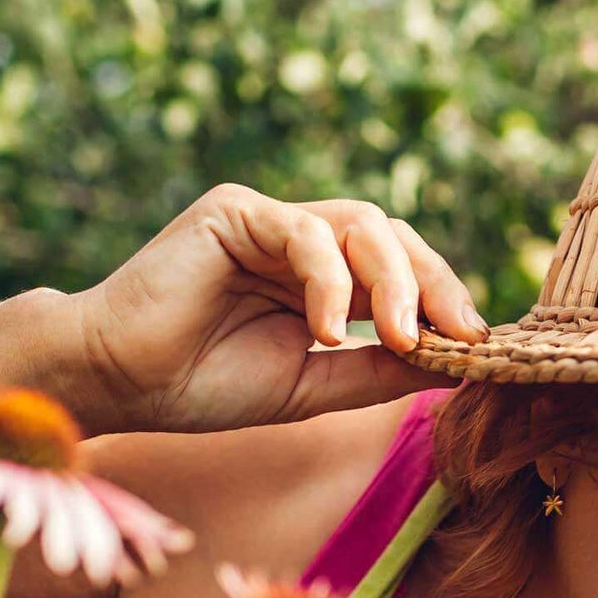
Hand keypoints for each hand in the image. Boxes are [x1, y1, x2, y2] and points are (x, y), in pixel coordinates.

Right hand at [68, 183, 487, 433]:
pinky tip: (327, 332)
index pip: (400, 268)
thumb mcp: (313, 386)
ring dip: (393, 281)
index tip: (478, 346)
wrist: (119, 383)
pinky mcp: (234, 212)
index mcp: (318, 276)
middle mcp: (297, 239)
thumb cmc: (202, 386)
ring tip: (402, 336)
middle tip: (461, 335)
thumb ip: (379, 371)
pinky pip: (304, 232)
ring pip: (360, 223)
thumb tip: (458, 367)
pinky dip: (329, 281)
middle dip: (435, 283)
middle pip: (392, 236)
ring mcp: (266, 219)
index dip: (443, 299)